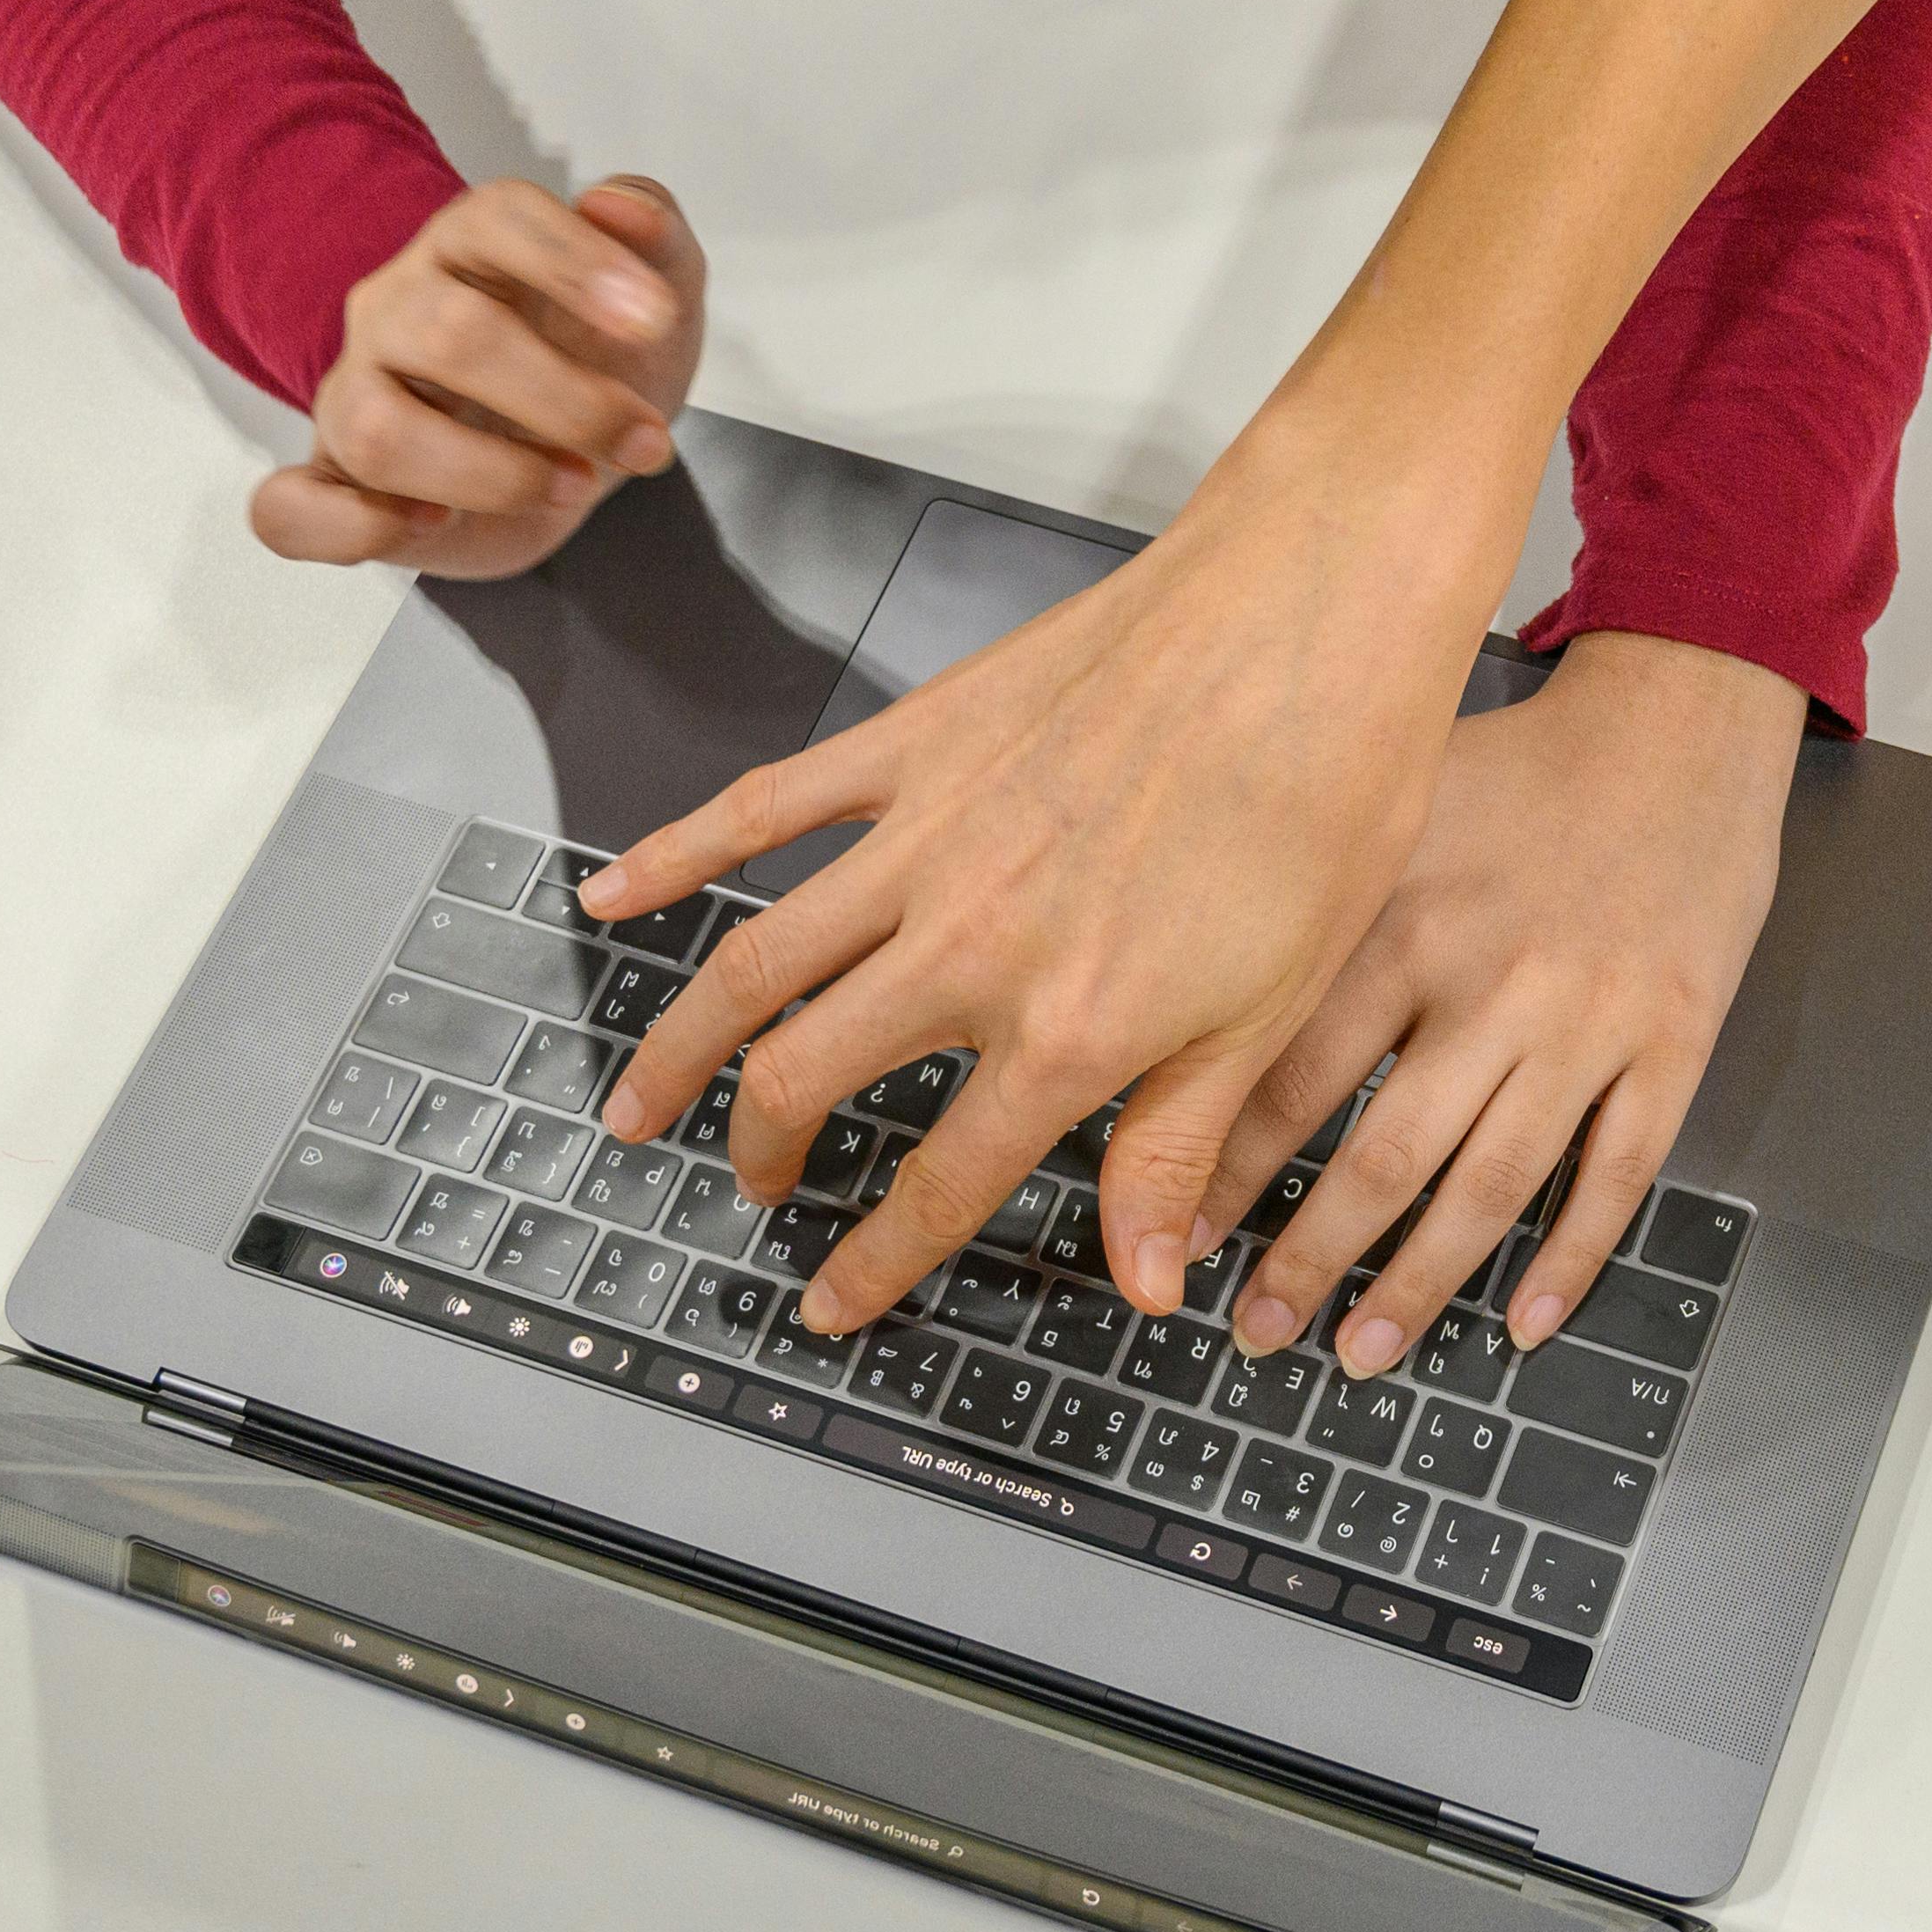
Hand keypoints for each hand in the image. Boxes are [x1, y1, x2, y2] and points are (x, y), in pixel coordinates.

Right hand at [248, 176, 700, 580]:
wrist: (571, 447)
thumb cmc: (596, 355)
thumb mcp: (657, 291)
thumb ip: (654, 228)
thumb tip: (617, 206)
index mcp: (469, 245)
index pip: (498, 219)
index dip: (575, 262)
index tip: (654, 319)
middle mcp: (397, 310)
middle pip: (450, 335)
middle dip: (566, 401)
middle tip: (646, 442)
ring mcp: (354, 395)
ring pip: (376, 431)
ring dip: (487, 473)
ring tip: (571, 486)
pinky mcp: (335, 482)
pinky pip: (292, 508)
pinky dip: (350, 528)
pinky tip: (430, 522)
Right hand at [582, 418, 1525, 1335]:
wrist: (1305, 626)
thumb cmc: (1320, 809)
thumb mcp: (1272, 1014)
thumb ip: (1179, 1150)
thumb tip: (1146, 1285)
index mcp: (1066, 1031)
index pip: (938, 1182)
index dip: (875, 1262)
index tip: (831, 1305)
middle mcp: (969, 947)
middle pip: (807, 1079)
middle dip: (761, 1152)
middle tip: (755, 1187)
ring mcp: (926, 841)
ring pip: (754, 966)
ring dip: (678, 1047)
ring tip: (636, 1106)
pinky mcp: (912, 744)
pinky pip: (765, 811)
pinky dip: (674, 855)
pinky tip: (611, 897)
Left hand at [1206, 634, 1799, 1377]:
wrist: (1677, 726)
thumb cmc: (1520, 771)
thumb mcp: (1391, 820)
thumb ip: (1311, 921)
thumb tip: (1193, 1020)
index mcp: (1404, 923)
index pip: (1294, 1078)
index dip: (1228, 1171)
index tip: (1179, 1234)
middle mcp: (1492, 984)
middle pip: (1384, 1157)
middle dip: (1308, 1258)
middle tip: (1256, 1327)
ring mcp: (1588, 1023)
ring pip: (1492, 1187)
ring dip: (1418, 1285)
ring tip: (1359, 1352)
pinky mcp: (1671, 1043)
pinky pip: (1617, 1175)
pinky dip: (1570, 1260)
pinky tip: (1522, 1323)